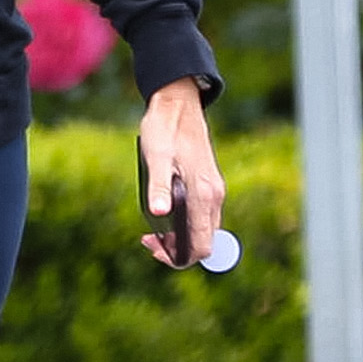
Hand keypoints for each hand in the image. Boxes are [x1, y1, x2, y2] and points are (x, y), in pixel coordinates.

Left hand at [138, 77, 222, 267]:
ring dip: (180, 238)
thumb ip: (159, 187)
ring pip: (203, 230)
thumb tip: (159, 214)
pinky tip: (164, 215)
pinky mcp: (208, 184)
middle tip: (148, 240)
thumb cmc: (164, 129)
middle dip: (177, 250)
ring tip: (152, 231)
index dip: (179, 257)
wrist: (178, 103)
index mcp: (203, 193)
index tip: (155, 249)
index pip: (201, 245)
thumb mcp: (155, 157)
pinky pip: (201, 217)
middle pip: (204, 242)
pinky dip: (185, 225)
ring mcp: (213, 190)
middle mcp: (214, 196)